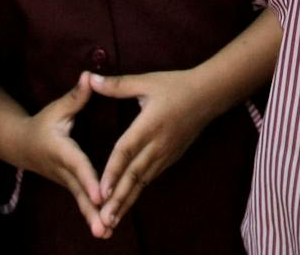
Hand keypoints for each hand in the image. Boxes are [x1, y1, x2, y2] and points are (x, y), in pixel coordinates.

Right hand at [9, 76, 107, 237]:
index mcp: (62, 150)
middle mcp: (63, 170)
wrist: (21, 144)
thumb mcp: (57, 108)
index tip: (100, 194)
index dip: (89, 180)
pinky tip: (106, 229)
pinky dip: (93, 215)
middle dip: (92, 210)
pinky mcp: (71, 187)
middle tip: (104, 227)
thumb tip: (90, 76)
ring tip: (106, 233)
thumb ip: (76, 96)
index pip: (78, 166)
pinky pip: (83, 202)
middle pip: (80, 192)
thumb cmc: (43, 123)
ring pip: (81, 202)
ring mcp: (66, 181)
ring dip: (93, 218)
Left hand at [88, 67, 225, 236]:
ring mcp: (166, 154)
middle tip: (103, 220)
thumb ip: (117, 85)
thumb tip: (90, 79)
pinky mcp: (170, 158)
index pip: (126, 152)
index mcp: (149, 125)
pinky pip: (150, 178)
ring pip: (142, 182)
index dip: (112, 172)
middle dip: (118, 199)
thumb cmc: (176, 85)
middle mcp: (157, 144)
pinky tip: (127, 204)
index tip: (100, 192)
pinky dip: (137, 192)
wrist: (209, 95)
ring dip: (127, 201)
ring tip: (112, 220)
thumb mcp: (147, 81)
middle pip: (134, 176)